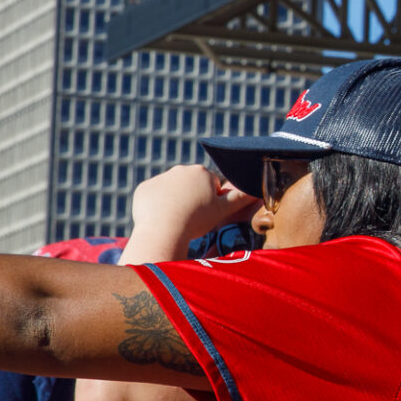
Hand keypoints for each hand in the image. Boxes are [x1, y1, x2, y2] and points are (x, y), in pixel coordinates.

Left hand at [128, 165, 256, 247]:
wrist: (164, 230)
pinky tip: (159, 219)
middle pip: (190, 185)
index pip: (210, 185)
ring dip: (174, 201)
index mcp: (202, 172)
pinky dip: (156, 206)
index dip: (210, 202)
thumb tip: (257, 191)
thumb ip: (239, 198)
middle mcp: (180, 170)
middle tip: (191, 218)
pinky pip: (153, 196)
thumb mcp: (222, 210)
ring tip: (175, 220)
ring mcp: (160, 178)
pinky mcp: (144, 189)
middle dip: (192, 198)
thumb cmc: (196, 221)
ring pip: (171, 191)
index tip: (205, 214)